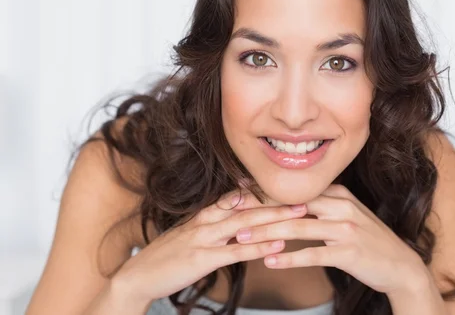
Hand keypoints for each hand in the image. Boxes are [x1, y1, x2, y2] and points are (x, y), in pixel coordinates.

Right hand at [112, 190, 307, 304]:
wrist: (137, 276)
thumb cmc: (167, 257)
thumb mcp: (191, 235)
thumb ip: (212, 225)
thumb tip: (236, 219)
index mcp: (205, 214)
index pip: (240, 197)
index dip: (266, 192)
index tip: (290, 189)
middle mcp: (206, 221)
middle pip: (248, 206)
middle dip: (278, 202)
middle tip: (305, 197)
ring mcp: (204, 238)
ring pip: (245, 225)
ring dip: (275, 219)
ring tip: (299, 215)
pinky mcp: (202, 259)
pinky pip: (235, 252)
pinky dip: (258, 248)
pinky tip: (277, 245)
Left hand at [234, 184, 428, 294]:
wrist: (401, 265)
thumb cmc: (369, 241)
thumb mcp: (349, 214)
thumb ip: (324, 205)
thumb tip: (293, 201)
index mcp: (339, 194)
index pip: (295, 191)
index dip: (265, 193)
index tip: (239, 194)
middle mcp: (341, 206)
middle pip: (292, 206)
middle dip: (259, 210)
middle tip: (231, 215)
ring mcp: (345, 229)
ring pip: (297, 228)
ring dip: (266, 234)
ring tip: (241, 239)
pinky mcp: (348, 253)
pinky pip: (312, 254)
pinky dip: (289, 258)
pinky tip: (270, 262)